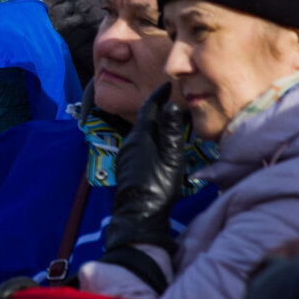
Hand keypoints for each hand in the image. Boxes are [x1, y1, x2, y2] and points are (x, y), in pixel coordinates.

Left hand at [105, 83, 185, 251]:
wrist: (138, 213)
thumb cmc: (158, 186)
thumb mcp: (171, 158)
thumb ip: (171, 132)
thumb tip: (171, 105)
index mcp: (140, 136)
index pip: (149, 107)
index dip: (158, 95)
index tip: (167, 85)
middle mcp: (129, 141)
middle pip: (144, 119)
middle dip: (157, 109)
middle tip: (172, 101)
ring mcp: (126, 153)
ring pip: (141, 132)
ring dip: (153, 124)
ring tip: (169, 121)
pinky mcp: (126, 164)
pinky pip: (138, 143)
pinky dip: (149, 137)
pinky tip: (158, 144)